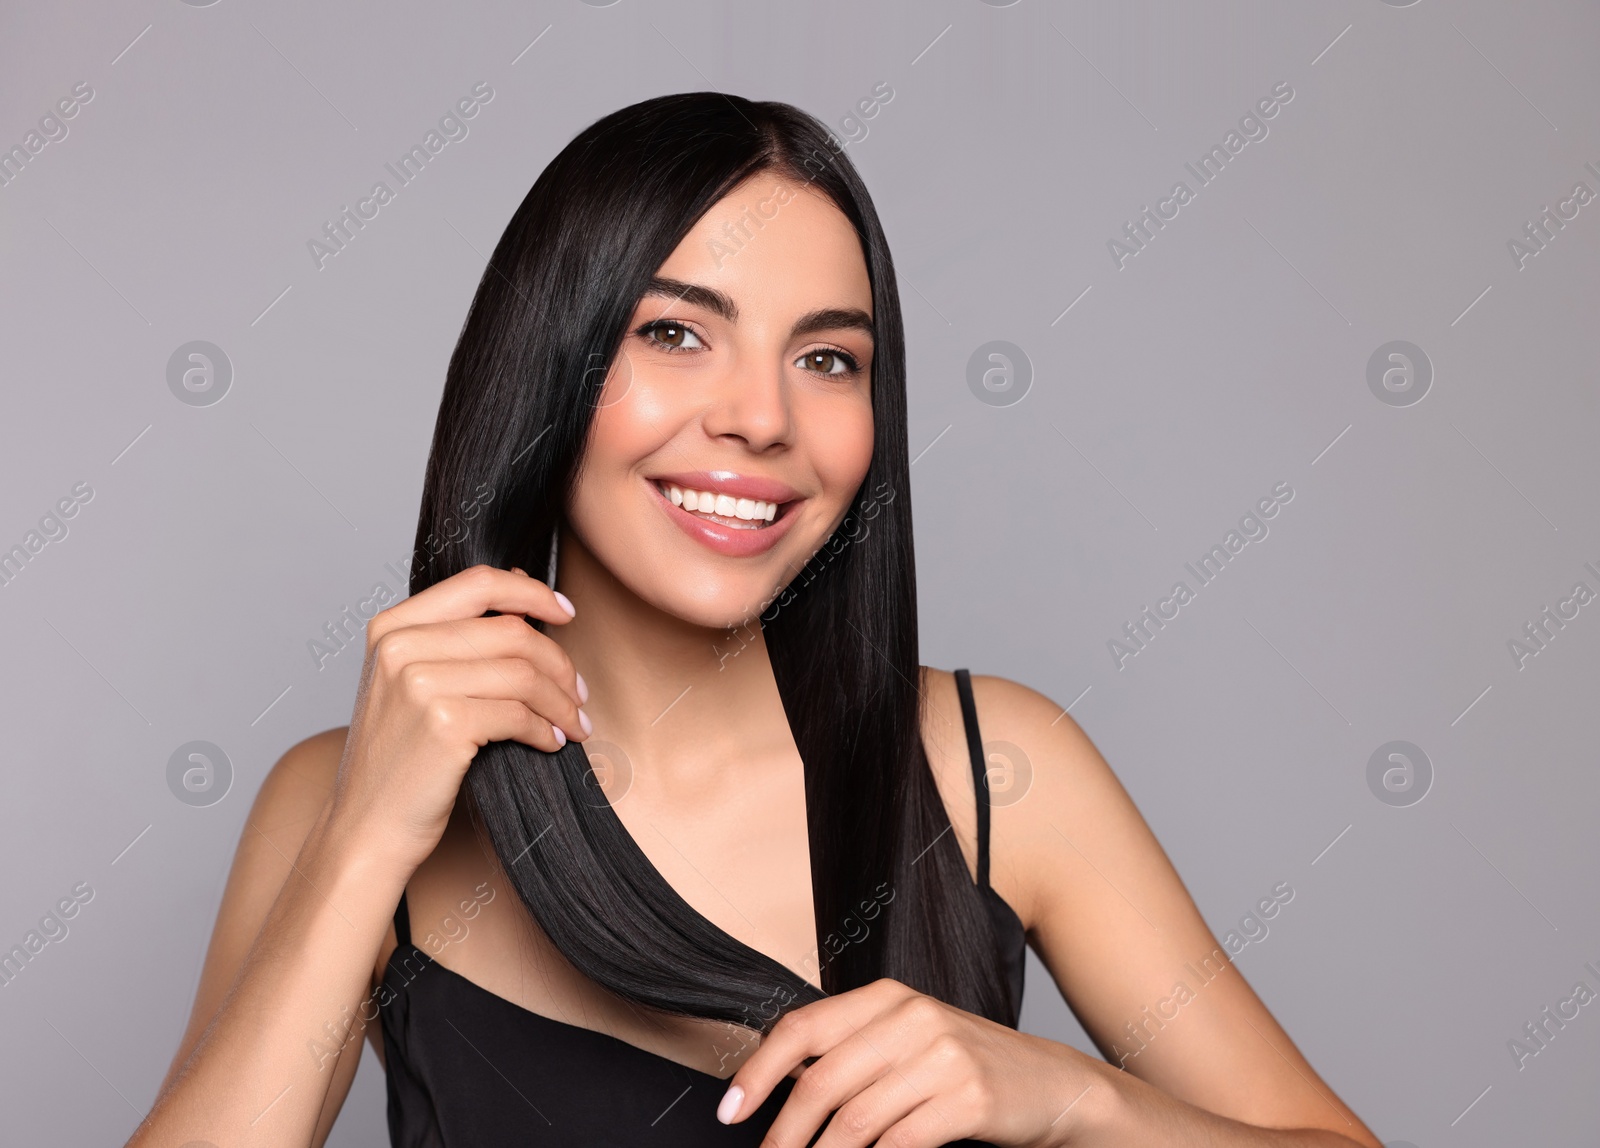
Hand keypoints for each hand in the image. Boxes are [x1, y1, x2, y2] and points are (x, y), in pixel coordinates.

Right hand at [328, 563, 589, 872]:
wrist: (366, 828)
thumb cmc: (398, 758)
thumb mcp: (411, 683)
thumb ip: (458, 639)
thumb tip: (527, 600)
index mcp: (392, 626)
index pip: (479, 583)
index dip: (533, 593)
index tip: (566, 613)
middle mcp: (400, 646)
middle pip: (512, 632)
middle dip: (559, 663)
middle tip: (579, 693)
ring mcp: (418, 683)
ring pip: (523, 674)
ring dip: (561, 702)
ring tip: (574, 723)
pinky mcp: (443, 722)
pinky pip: (519, 714)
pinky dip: (546, 729)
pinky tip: (551, 742)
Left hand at [717, 978, 1104, 1146]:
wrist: (1049, 1084)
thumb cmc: (965, 1064)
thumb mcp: (906, 1040)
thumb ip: (851, 1050)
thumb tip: (779, 1083)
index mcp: (886, 997)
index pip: (803, 1027)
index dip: (759, 1071)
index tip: (731, 1110)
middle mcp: (911, 1017)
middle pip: (822, 1081)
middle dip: (784, 1132)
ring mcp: (942, 1057)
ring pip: (855, 1119)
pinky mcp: (968, 1098)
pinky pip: (900, 1142)